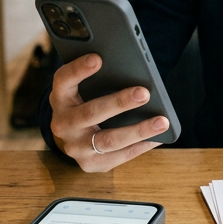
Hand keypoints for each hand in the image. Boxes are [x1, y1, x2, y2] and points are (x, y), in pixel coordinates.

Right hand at [48, 53, 166, 170]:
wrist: (73, 137)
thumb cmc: (86, 102)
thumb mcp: (83, 89)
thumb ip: (99, 78)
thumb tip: (134, 70)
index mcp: (60, 98)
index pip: (63, 80)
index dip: (78, 70)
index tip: (98, 58)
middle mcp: (63, 124)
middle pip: (90, 113)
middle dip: (119, 103)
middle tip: (144, 93)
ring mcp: (75, 147)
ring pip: (108, 140)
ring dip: (138, 130)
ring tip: (162, 121)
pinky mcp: (90, 164)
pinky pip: (120, 156)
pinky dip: (142, 145)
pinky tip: (160, 136)